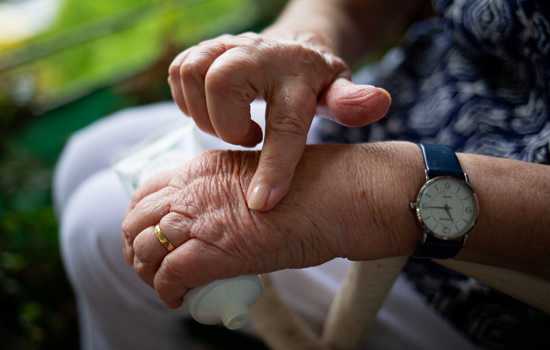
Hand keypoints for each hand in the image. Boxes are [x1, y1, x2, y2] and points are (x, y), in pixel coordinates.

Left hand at [121, 143, 419, 308]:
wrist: (336, 197)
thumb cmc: (311, 187)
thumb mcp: (256, 175)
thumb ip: (228, 190)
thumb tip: (221, 218)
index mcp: (202, 166)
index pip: (148, 189)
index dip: (143, 216)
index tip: (153, 233)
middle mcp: (191, 188)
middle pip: (136, 219)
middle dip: (136, 245)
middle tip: (152, 264)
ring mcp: (198, 218)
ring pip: (143, 248)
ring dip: (146, 271)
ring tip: (162, 285)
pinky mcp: (210, 251)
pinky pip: (167, 276)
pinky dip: (166, 292)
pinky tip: (176, 299)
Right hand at [168, 32, 390, 210]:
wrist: (289, 48)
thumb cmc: (312, 81)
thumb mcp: (337, 91)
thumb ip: (351, 102)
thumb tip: (380, 102)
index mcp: (297, 72)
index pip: (284, 122)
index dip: (274, 167)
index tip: (262, 204)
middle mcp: (257, 52)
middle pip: (222, 83)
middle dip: (227, 125)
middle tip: (249, 138)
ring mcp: (225, 46)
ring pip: (192, 75)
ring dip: (205, 114)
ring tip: (232, 126)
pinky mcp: (202, 50)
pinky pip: (178, 73)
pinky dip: (188, 100)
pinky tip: (214, 112)